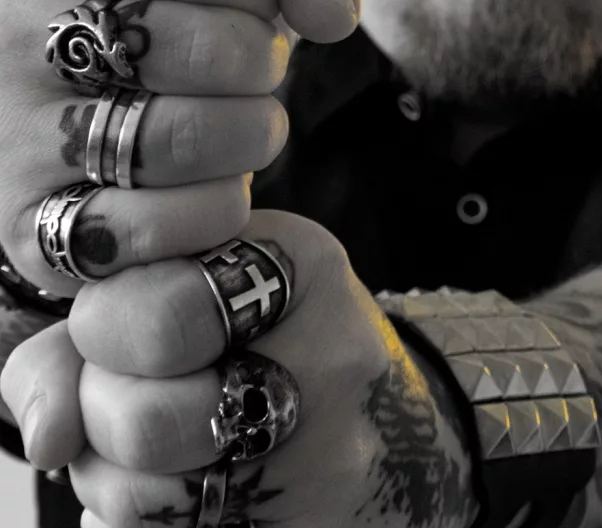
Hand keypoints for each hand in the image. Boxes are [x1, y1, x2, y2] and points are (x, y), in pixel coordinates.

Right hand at [0, 0, 361, 462]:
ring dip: (247, 134)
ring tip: (237, 119)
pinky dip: (210, 210)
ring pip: (187, 138)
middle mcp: (16, 25)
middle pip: (216, 49)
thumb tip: (328, 15)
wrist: (65, 84)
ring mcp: (12, 126)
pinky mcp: (21, 218)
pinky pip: (149, 227)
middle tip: (246, 63)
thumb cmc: (164, 2)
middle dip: (259, 60)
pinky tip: (206, 181)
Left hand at [7, 210, 474, 527]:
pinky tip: (181, 479)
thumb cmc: (269, 329)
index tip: (115, 322)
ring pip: (151, 502)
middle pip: (148, 420)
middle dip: (103, 411)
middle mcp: (329, 361)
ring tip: (149, 439)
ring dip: (116, 476)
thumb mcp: (207, 279)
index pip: (155, 312)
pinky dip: (149, 514)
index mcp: (301, 266)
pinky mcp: (305, 522)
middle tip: (122, 388)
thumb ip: (99, 322)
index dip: (103, 326)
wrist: (390, 420)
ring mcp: (327, 460)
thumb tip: (44, 433)